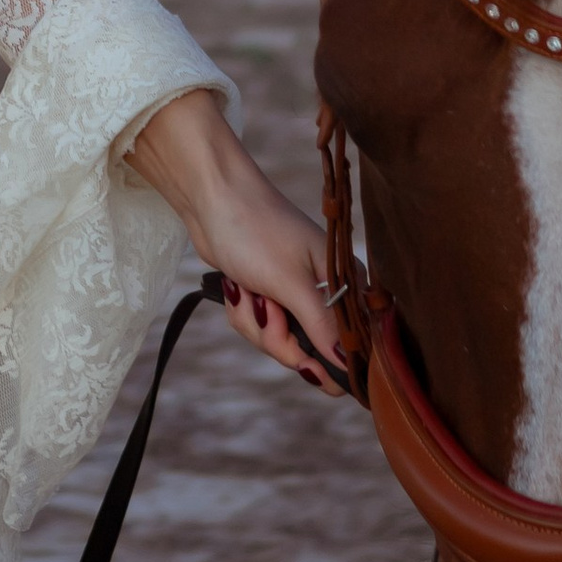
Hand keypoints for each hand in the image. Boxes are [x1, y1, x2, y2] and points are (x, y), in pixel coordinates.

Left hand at [125, 87, 348, 393]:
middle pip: (310, 351)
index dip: (326, 361)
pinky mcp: (269, 294)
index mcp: (346, 285)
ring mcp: (295, 295)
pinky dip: (243, 313)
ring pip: (279, 342)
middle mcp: (326, 293)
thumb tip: (348, 365)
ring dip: (255, 323)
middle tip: (265, 308)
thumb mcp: (291, 283)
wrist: (210, 196)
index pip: (350, 347)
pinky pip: (259, 328)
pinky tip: (237, 288)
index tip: (303, 361)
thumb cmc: (256, 228)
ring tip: (248, 290)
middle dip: (277, 336)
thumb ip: (322, 327)